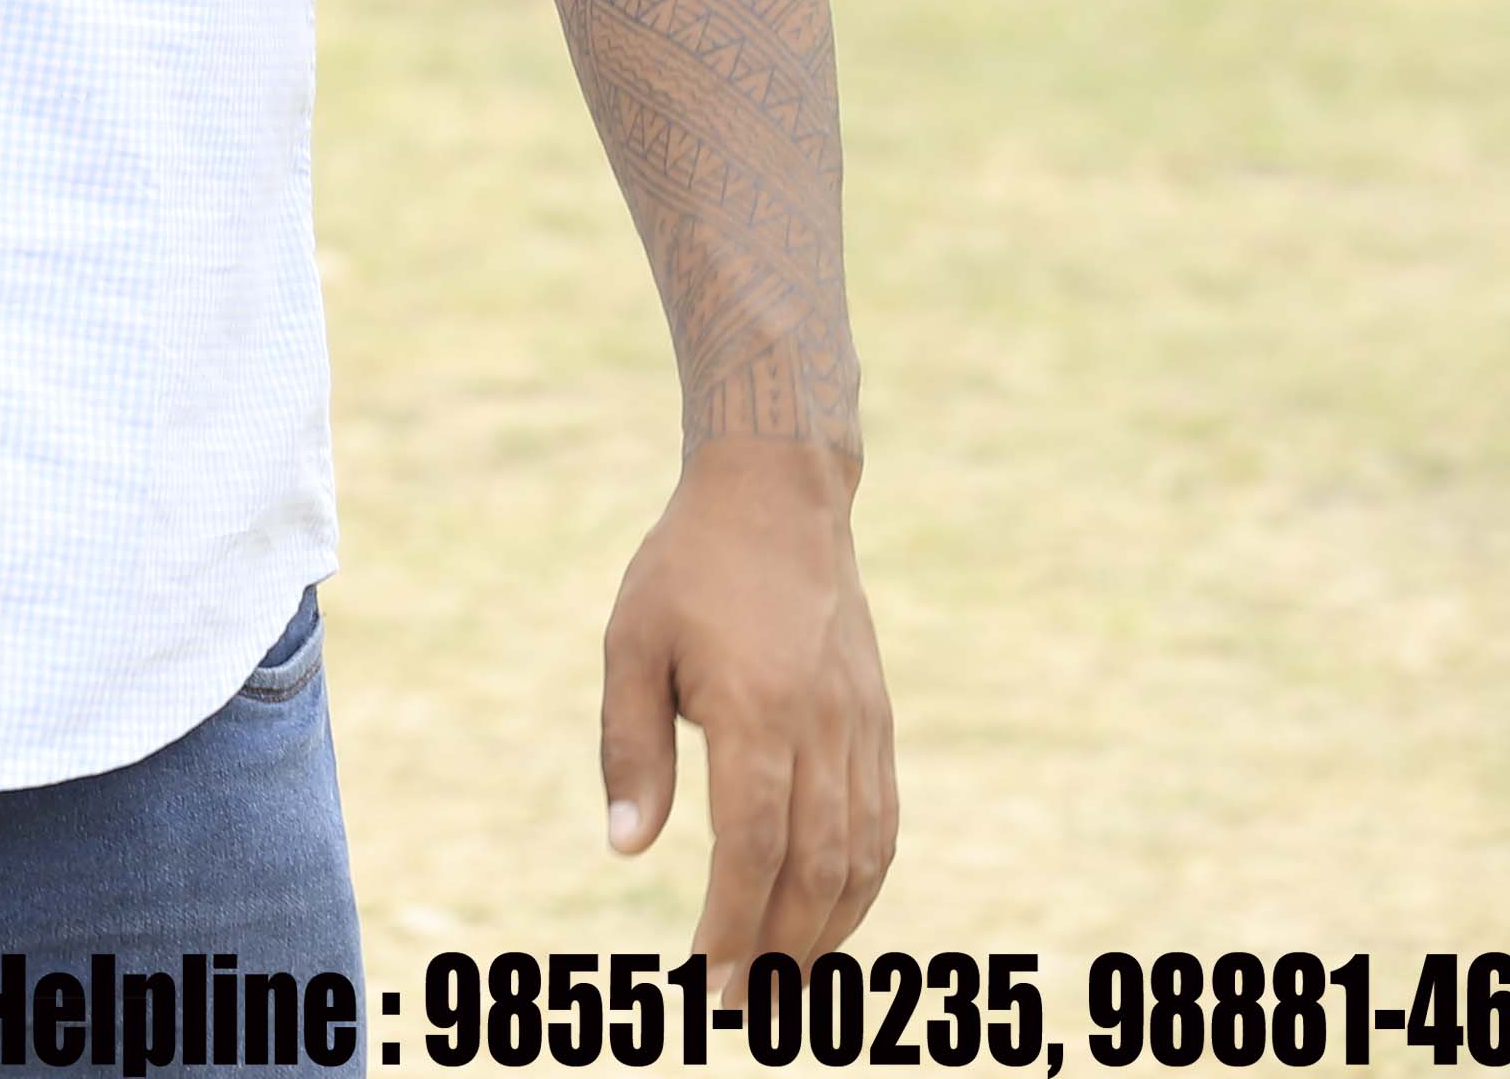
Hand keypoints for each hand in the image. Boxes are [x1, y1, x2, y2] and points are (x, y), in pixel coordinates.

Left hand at [602, 438, 893, 969]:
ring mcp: (861, 730)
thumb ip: (631, 748)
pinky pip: (881, 825)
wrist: (780, 498)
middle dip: (777, 951)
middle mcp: (823, 730)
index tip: (705, 981)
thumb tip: (628, 850)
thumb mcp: (631, 644)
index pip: (753, 846)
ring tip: (784, 988)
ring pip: (859, 858)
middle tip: (740, 1011)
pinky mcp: (877, 725)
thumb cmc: (688, 569)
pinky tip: (827, 918)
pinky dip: (859, 886)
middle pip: (813, 870)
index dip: (733, 923)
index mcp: (758, 712)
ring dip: (825, 932)